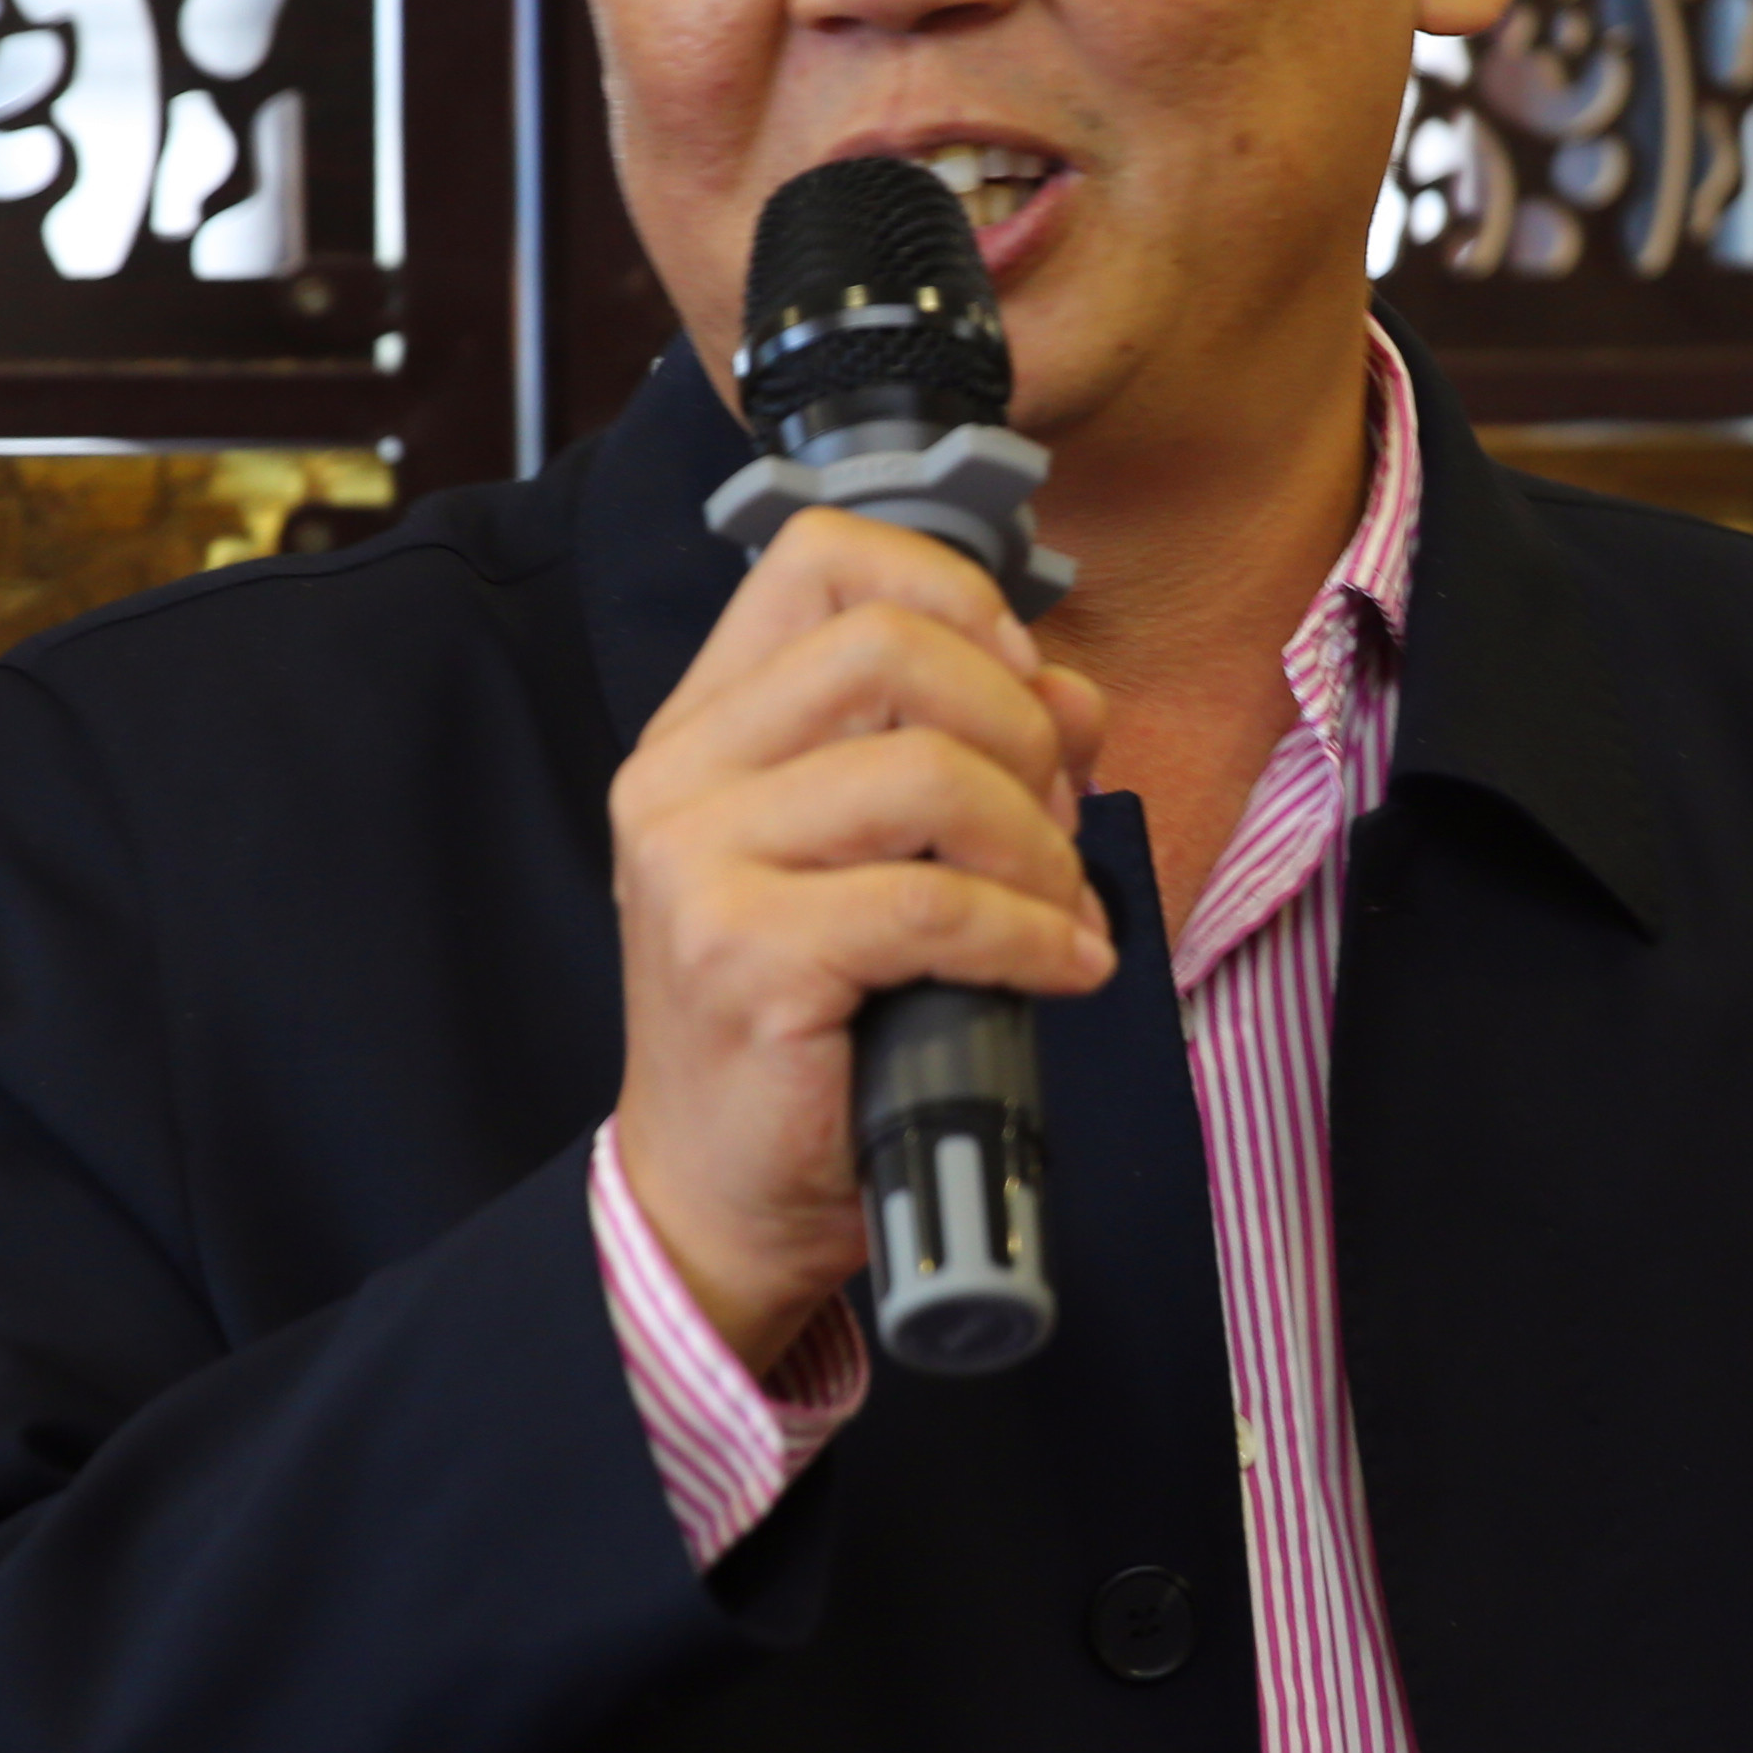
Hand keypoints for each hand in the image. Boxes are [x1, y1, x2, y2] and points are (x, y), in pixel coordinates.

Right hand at [610, 509, 1112, 1368]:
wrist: (719, 1195)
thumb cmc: (808, 1029)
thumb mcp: (882, 861)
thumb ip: (965, 756)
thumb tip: (1072, 695)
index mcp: (705, 727)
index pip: (821, 557)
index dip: (952, 595)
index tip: (1021, 681)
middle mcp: (679, 777)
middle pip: (888, 646)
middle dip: (1013, 724)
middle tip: (1053, 817)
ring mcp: (697, 864)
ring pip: (924, 771)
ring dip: (1034, 841)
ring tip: (1058, 909)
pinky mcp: (744, 956)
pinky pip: (937, 903)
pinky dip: (1033, 932)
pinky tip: (1062, 969)